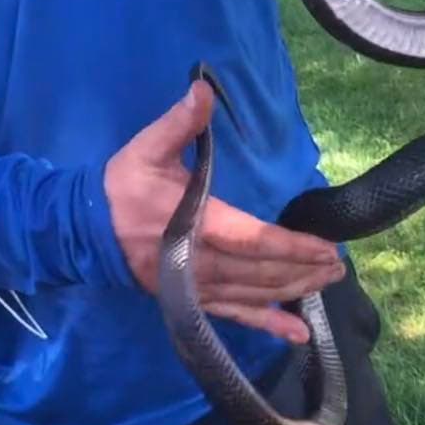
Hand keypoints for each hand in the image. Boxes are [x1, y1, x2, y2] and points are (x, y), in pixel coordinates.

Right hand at [105, 79, 345, 342]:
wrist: (85, 231)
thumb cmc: (122, 187)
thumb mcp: (146, 148)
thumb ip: (179, 123)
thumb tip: (203, 89)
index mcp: (192, 224)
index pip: (251, 240)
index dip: (290, 246)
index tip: (325, 247)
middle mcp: (198, 264)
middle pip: (260, 273)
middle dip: (303, 269)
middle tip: (339, 264)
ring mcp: (195, 289)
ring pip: (253, 296)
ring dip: (293, 291)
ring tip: (328, 282)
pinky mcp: (192, 302)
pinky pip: (235, 316)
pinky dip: (267, 326)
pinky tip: (297, 335)